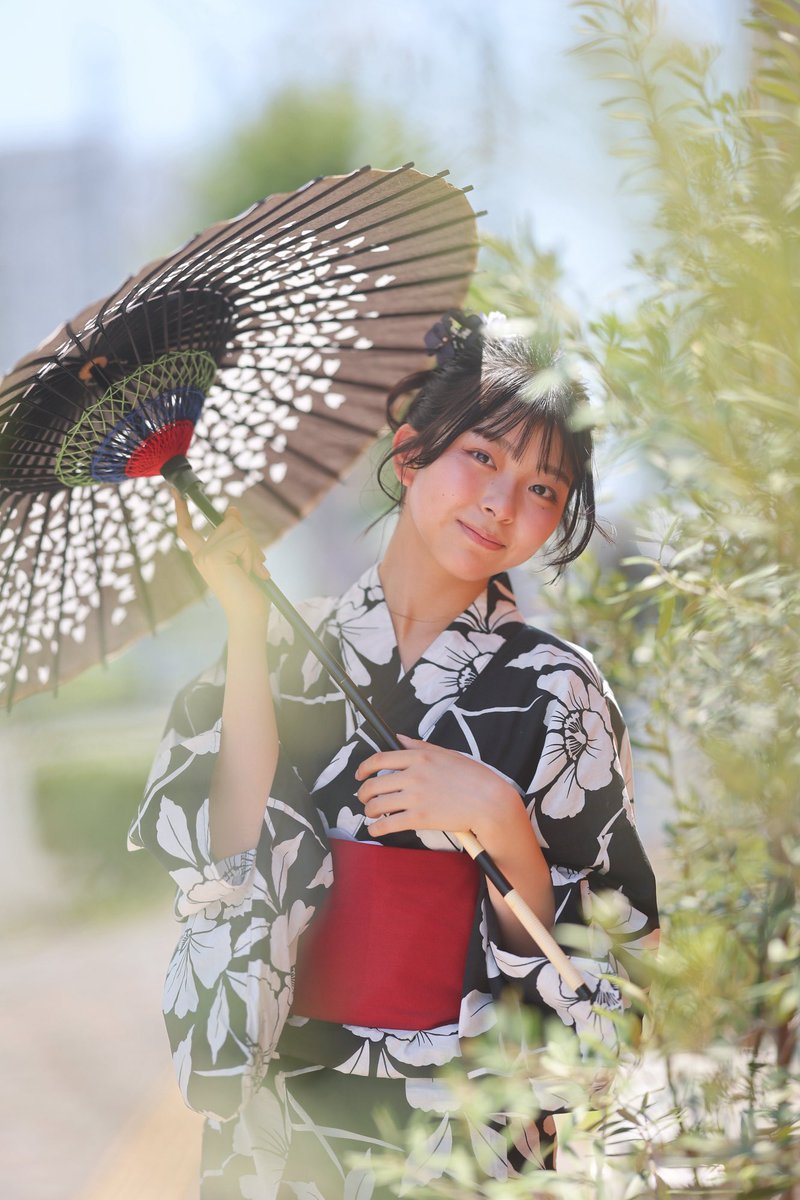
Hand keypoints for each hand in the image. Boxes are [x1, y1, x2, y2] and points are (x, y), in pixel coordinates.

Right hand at [172, 490, 270, 627]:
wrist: (249, 617)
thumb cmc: (250, 593)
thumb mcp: (244, 558)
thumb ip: (237, 535)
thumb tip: (231, 509)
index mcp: (203, 557)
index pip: (187, 530)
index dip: (182, 510)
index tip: (177, 492)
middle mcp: (200, 555)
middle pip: (227, 523)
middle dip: (249, 539)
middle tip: (257, 565)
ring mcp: (206, 555)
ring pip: (237, 530)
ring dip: (253, 549)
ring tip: (253, 572)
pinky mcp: (215, 556)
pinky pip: (241, 539)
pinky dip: (252, 554)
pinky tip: (250, 573)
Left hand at [354, 734, 515, 841]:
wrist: (489, 802)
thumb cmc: (472, 777)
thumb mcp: (446, 753)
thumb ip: (419, 746)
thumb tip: (399, 739)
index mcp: (419, 757)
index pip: (379, 759)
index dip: (363, 768)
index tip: (360, 775)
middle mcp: (413, 775)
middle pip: (373, 784)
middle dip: (363, 794)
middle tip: (364, 799)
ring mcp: (415, 797)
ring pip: (376, 805)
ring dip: (369, 811)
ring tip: (372, 814)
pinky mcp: (419, 819)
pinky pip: (388, 824)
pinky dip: (376, 828)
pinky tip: (376, 829)